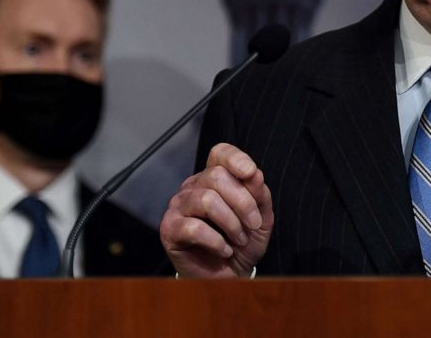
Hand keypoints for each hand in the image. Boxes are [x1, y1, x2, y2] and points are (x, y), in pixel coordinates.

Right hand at [159, 143, 273, 277]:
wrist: (231, 276)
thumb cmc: (244, 242)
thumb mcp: (261, 218)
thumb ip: (259, 195)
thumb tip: (255, 174)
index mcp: (215, 178)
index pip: (220, 154)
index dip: (235, 158)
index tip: (251, 172)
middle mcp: (193, 187)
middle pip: (217, 176)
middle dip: (243, 202)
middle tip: (253, 224)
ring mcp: (178, 206)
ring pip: (206, 200)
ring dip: (231, 223)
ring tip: (239, 239)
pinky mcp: (170, 229)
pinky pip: (193, 227)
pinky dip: (216, 241)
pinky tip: (224, 249)